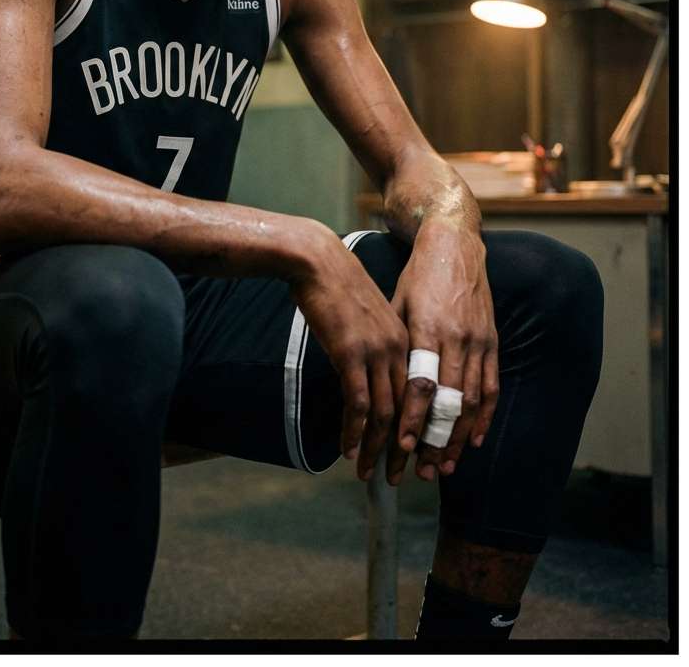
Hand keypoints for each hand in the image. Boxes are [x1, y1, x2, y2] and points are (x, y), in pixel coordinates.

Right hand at [290, 224, 408, 480]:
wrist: (319, 262)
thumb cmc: (338, 285)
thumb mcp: (369, 315)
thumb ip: (377, 342)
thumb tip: (372, 370)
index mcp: (407, 340)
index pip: (420, 396)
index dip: (416, 430)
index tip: (410, 454)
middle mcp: (399, 350)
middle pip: (408, 412)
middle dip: (401, 450)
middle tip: (395, 477)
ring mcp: (376, 353)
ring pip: (385, 414)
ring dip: (378, 449)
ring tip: (370, 473)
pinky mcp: (351, 355)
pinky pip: (358, 404)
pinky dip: (354, 432)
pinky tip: (349, 450)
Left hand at [385, 223, 498, 485]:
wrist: (455, 246)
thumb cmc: (417, 276)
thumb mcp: (396, 303)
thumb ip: (394, 342)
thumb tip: (378, 383)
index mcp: (426, 328)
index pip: (421, 383)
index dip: (414, 418)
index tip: (403, 446)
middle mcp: (455, 338)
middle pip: (448, 401)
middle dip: (436, 441)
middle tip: (424, 473)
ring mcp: (477, 341)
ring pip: (471, 400)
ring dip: (460, 438)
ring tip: (446, 468)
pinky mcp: (492, 341)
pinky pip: (491, 386)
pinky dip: (484, 417)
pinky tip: (474, 440)